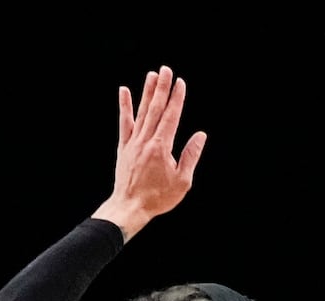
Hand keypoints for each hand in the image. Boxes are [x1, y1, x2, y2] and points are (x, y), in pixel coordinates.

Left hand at [94, 66, 206, 239]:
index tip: (180, 83)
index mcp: (162, 147)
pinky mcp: (124, 146)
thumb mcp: (182, 181)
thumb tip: (200, 136)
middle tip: (166, 69)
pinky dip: (125, 106)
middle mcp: (146, 140)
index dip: (177, 98)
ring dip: (147, 91)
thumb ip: (191, 155)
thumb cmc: (158, 197)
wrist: (130, 206)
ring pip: (141, 111)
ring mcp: (133, 142)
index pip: (171, 117)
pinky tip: (125, 91)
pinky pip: (125, 122)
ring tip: (152, 75)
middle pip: (155, 108)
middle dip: (162, 88)